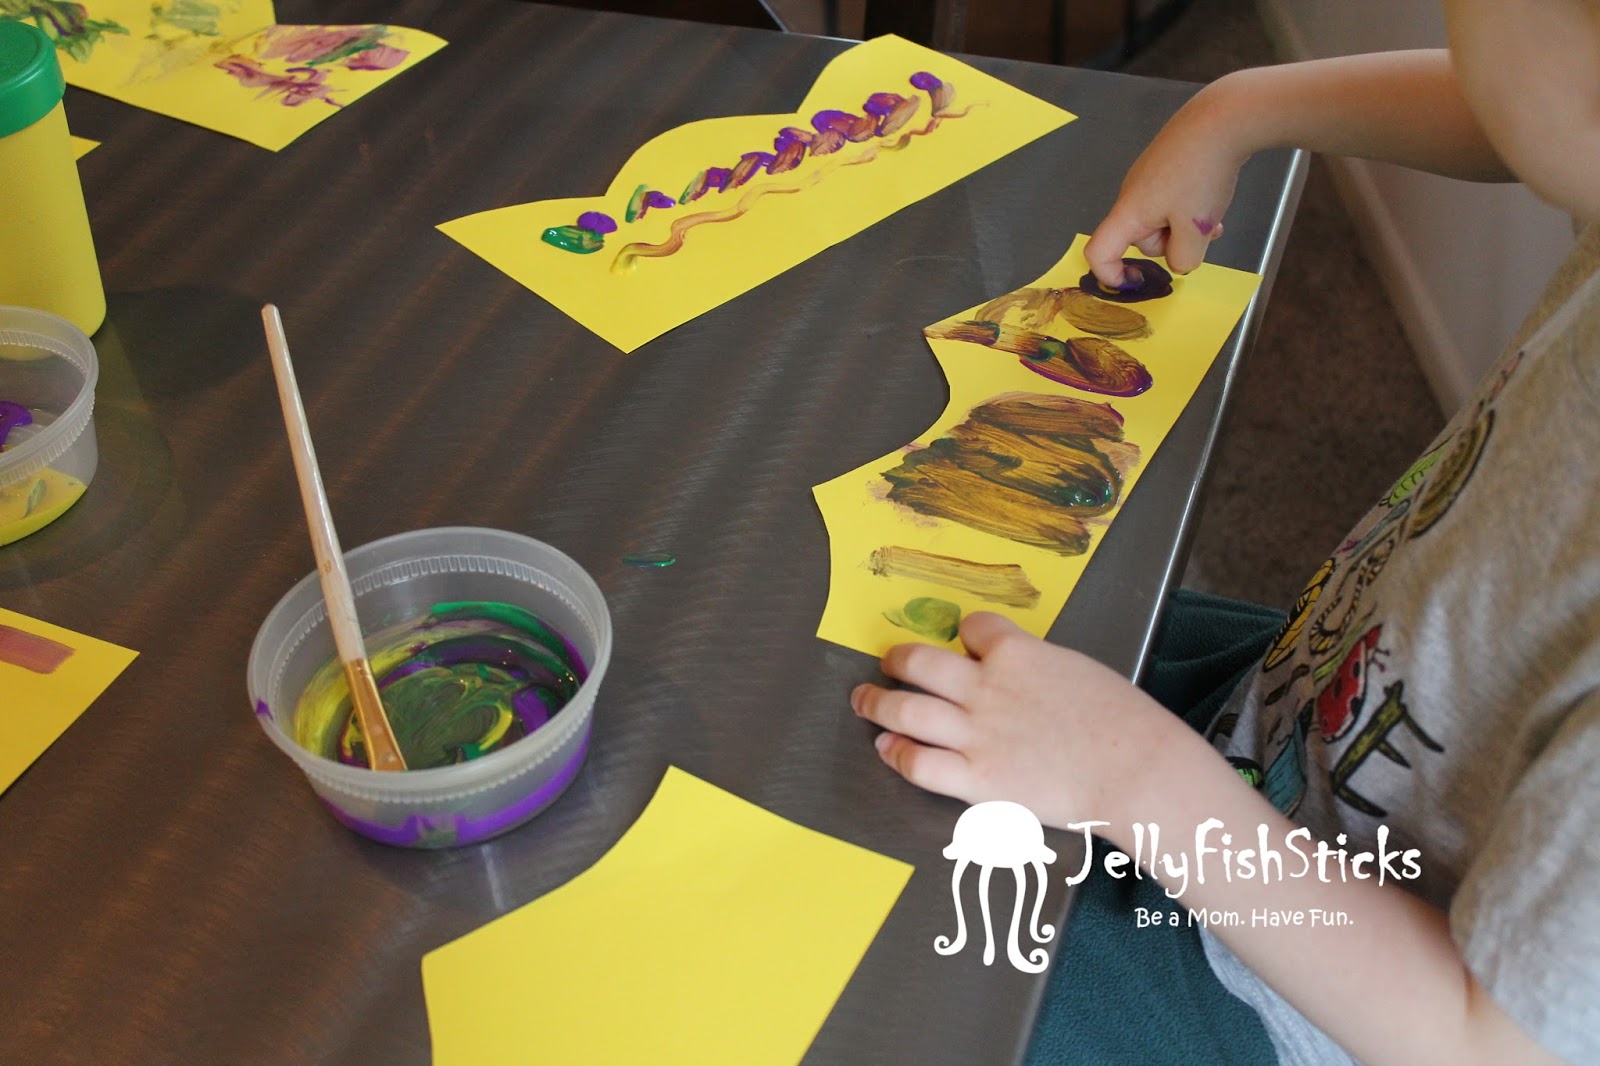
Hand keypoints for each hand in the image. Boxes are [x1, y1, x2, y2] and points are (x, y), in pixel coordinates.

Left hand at [850, 611, 1181, 829]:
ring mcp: (978, 734)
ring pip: (907, 709)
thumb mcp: (1078, 670)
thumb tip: (1016, 667)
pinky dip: (897, 753)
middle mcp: (988, 688)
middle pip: (920, 661)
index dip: (965, 632)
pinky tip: (888, 748)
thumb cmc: (1123, 722)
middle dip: (896, 660)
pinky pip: (920, 762)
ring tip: (864, 700)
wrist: (1135, 769)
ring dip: (877, 702)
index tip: (960, 640)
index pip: (974, 626)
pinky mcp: (977, 779)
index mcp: (1019, 653)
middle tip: (888, 663)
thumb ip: (1037, 666)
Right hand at [1084, 77, 1248, 288]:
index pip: (1098, 252)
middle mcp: (1132, 194)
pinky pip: (1173, 202)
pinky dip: (1190, 210)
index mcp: (1129, 212)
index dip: (1110, 275)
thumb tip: (1180, 261)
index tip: (1137, 282)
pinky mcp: (1167, 166)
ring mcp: (1149, 178)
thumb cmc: (1201, 174)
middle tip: (1198, 233)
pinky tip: (1213, 201)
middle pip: (1139, 238)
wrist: (1222, 118)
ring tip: (1211, 215)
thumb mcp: (1195, 230)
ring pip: (1161, 220)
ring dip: (1184, 228)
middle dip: (1168, 245)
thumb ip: (1184, 258)